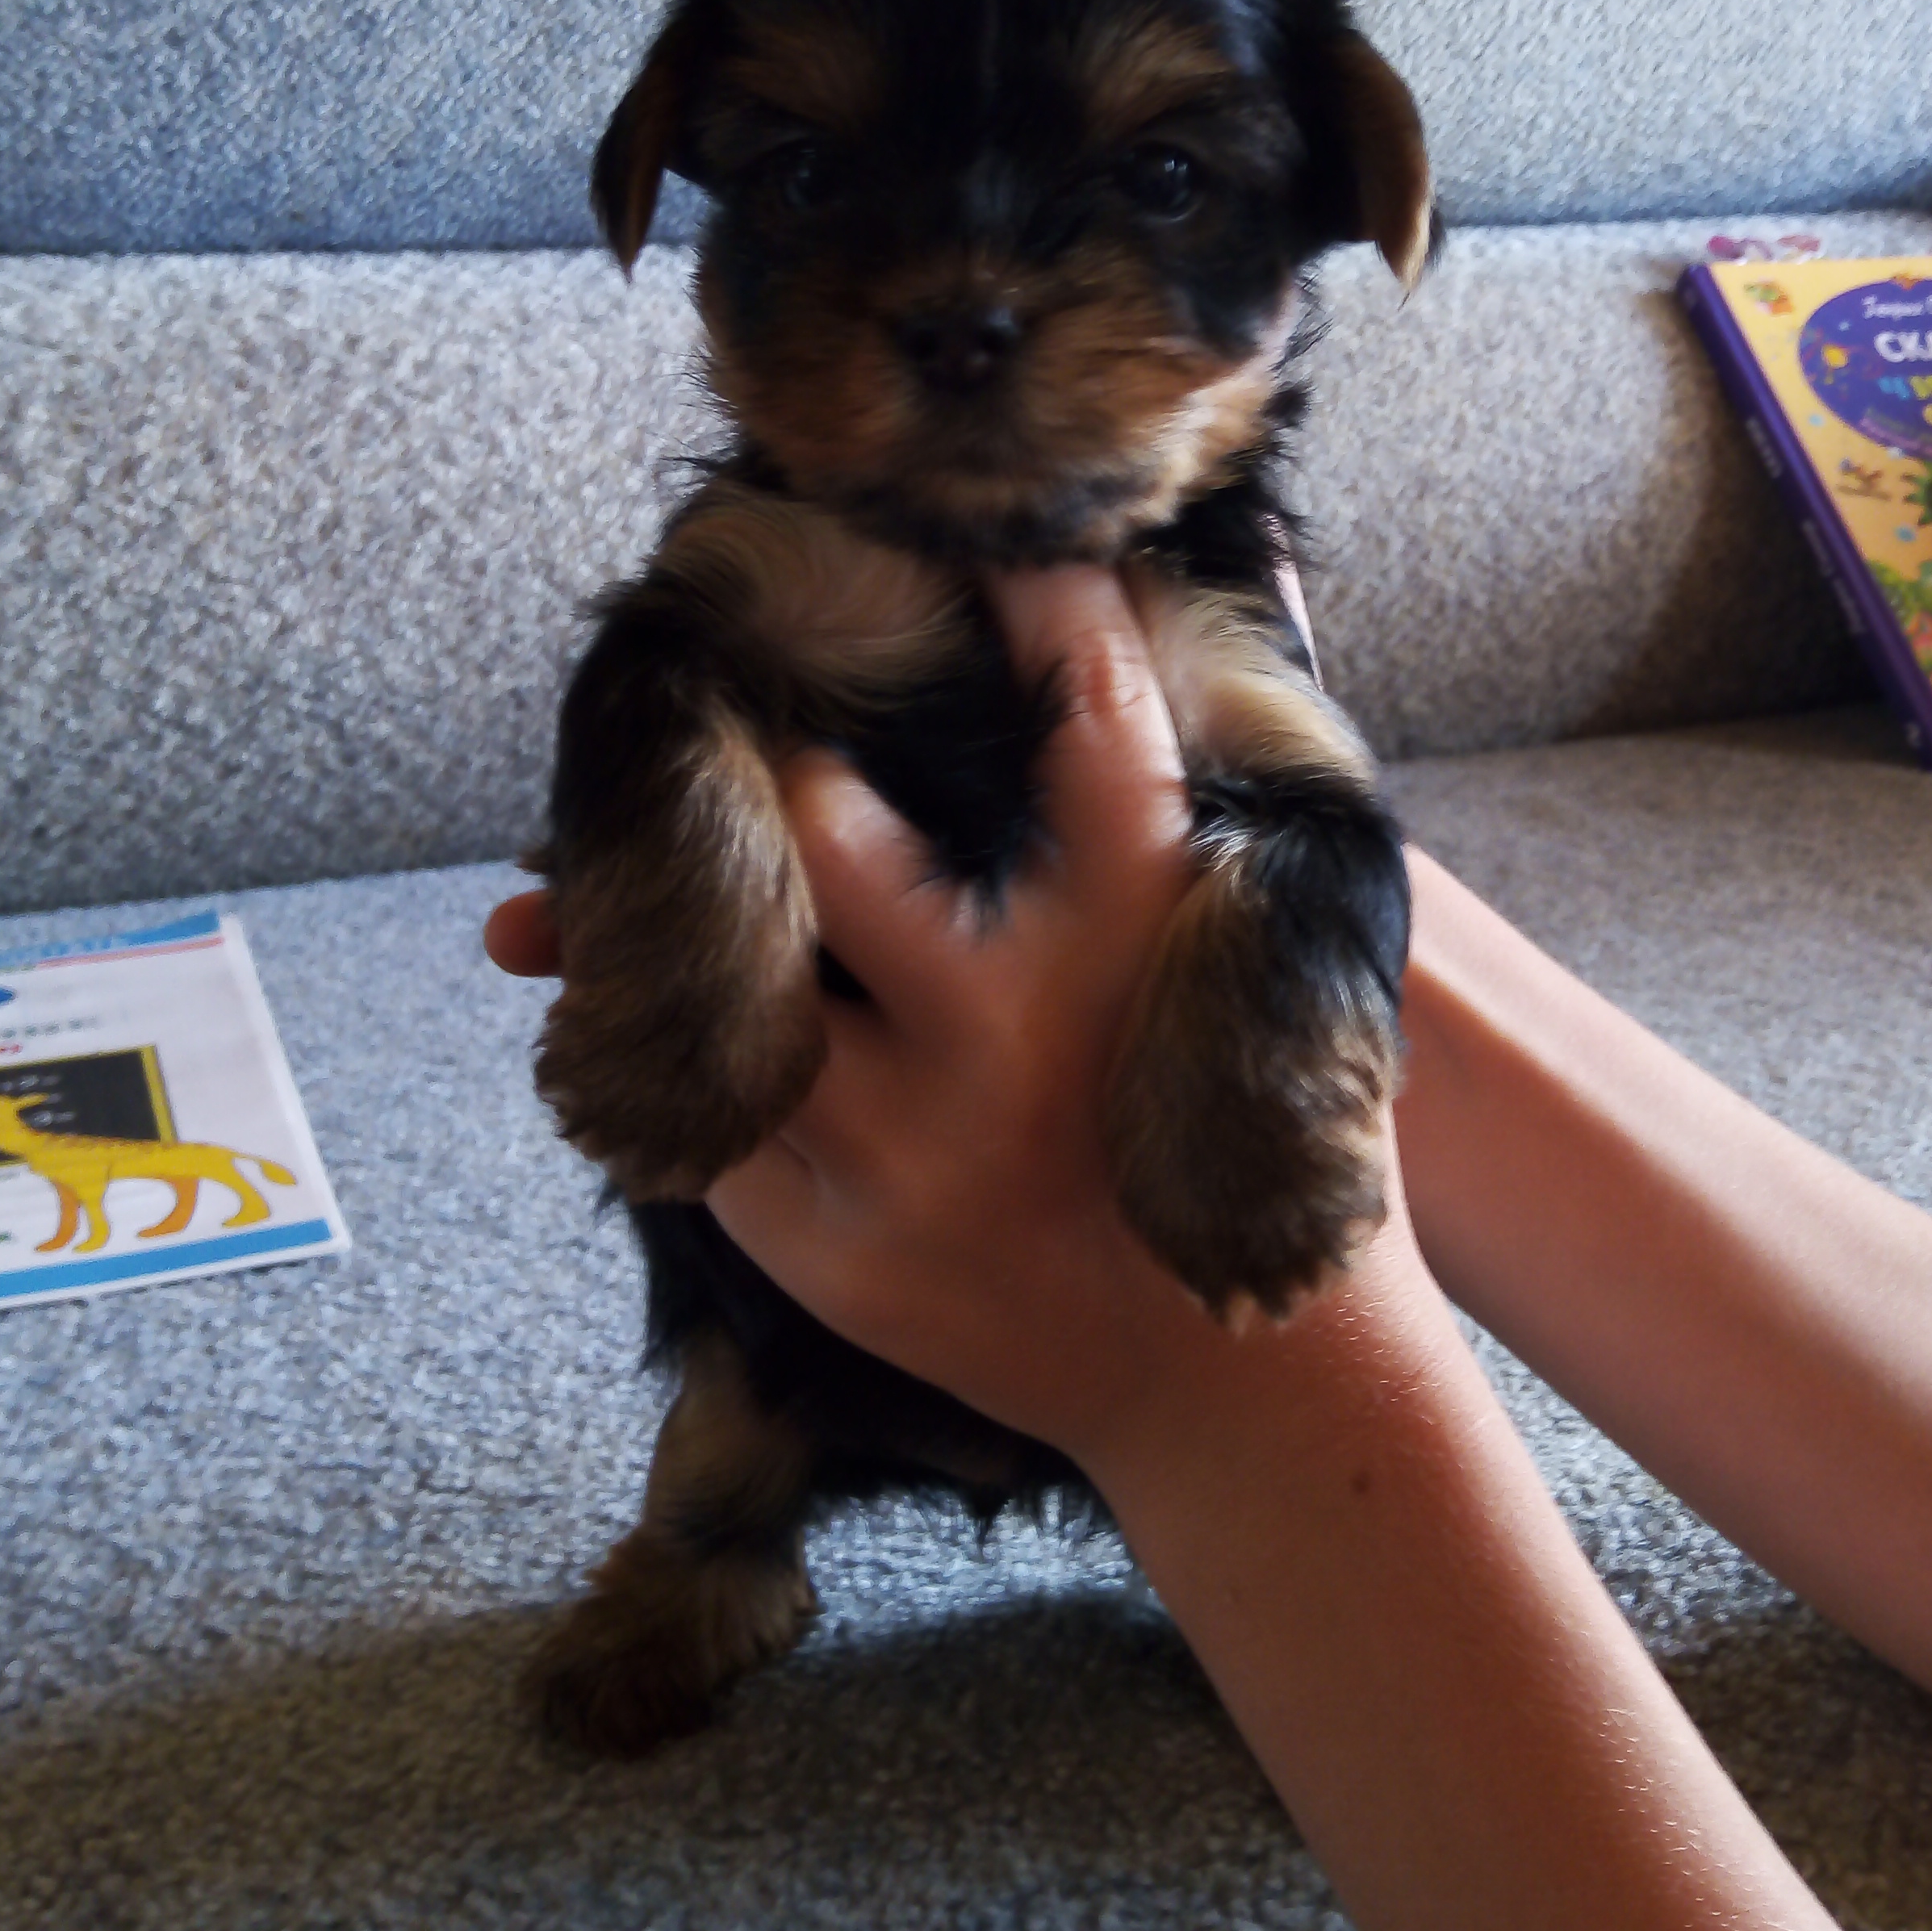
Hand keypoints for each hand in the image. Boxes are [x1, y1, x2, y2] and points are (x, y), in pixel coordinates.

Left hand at [486, 568, 1351, 1467]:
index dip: (1035, 608)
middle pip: (830, 837)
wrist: (1251, 1394)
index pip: (1087, 719)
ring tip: (666, 865)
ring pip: (736, 980)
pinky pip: (711, 1115)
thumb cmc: (1252, 1133)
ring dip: (700, 915)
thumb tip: (1153, 583)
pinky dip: (697, 1055)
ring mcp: (915, 1152)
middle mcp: (1020, 1036)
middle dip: (784, 765)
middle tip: (767, 731)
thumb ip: (1204, 790)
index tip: (979, 536)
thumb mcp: (1265, 959)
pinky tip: (694, 1015)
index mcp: (1146, 937)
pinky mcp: (839, 1250)